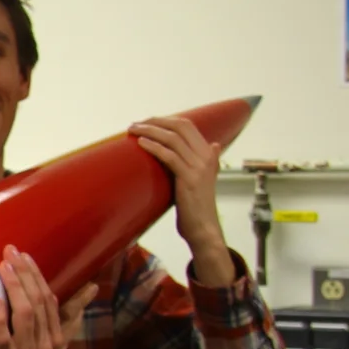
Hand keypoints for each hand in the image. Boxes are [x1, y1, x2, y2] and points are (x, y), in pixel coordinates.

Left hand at [0, 247, 95, 348]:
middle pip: (40, 303)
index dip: (39, 277)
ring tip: (3, 267)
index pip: (52, 302)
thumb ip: (65, 322)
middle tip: (10, 253)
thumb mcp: (47, 346)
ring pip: (25, 315)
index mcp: (56, 342)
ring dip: (14, 288)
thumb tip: (91, 290)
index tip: (27, 256)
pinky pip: (4, 340)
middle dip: (25, 275)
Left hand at [129, 114, 234, 283]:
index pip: (188, 125)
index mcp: (209, 153)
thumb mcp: (203, 179)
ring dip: (150, 131)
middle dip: (156, 121)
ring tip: (133, 130)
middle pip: (180, 127)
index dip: (166, 120)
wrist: (203, 228)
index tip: (147, 122)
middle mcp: (206, 156)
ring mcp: (199, 167)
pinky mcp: (189, 178)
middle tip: (136, 123)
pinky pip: (169, 156)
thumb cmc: (196, 206)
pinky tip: (141, 143)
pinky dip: (154, 147)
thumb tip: (215, 144)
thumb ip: (205, 161)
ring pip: (173, 139)